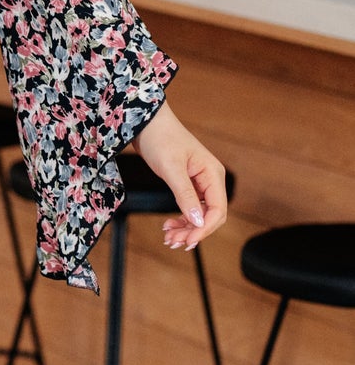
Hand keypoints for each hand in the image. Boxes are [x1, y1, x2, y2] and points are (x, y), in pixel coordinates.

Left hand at [133, 100, 227, 252]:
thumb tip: (197, 221)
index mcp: (212, 174)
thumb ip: (185, 195)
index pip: (218, 210)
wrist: (146, 123)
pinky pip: (190, 208)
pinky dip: (181, 220)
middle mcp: (210, 179)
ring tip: (169, 238)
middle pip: (210, 215)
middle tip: (173, 242)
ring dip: (186, 228)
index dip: (204, 228)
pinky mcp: (187, 184)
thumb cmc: (160, 138)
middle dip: (194, 231)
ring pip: (199, 214)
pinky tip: (169, 226)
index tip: (187, 240)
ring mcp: (200, 182)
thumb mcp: (171, 168)